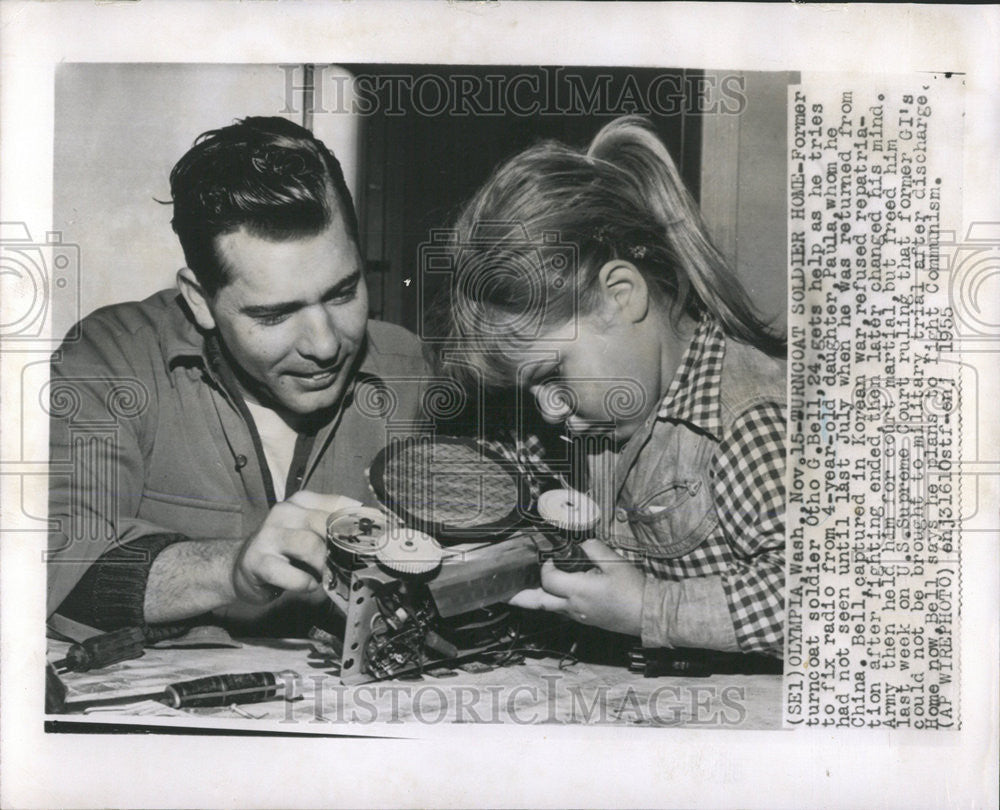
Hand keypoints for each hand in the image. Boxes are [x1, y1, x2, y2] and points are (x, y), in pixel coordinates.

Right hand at [231, 490, 360, 603]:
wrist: (243, 568)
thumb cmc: (286, 550)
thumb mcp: (310, 530)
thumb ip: (335, 528)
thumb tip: (370, 535)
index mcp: (301, 501)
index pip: (339, 504)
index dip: (358, 524)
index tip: (371, 541)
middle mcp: (283, 512)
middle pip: (324, 523)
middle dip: (340, 548)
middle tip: (346, 564)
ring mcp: (268, 535)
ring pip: (309, 545)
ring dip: (323, 566)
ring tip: (325, 576)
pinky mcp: (258, 561)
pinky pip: (291, 574)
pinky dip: (306, 584)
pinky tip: (308, 585)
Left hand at [509, 539, 644, 635]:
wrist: (648, 614)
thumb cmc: (633, 589)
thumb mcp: (615, 562)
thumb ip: (593, 549)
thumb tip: (581, 544)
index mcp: (578, 590)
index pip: (548, 579)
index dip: (545, 566)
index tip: (550, 557)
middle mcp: (574, 606)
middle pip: (539, 603)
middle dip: (521, 597)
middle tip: (506, 594)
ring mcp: (579, 616)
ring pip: (550, 608)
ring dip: (536, 600)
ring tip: (521, 594)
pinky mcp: (586, 620)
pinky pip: (563, 611)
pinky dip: (553, 603)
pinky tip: (552, 596)